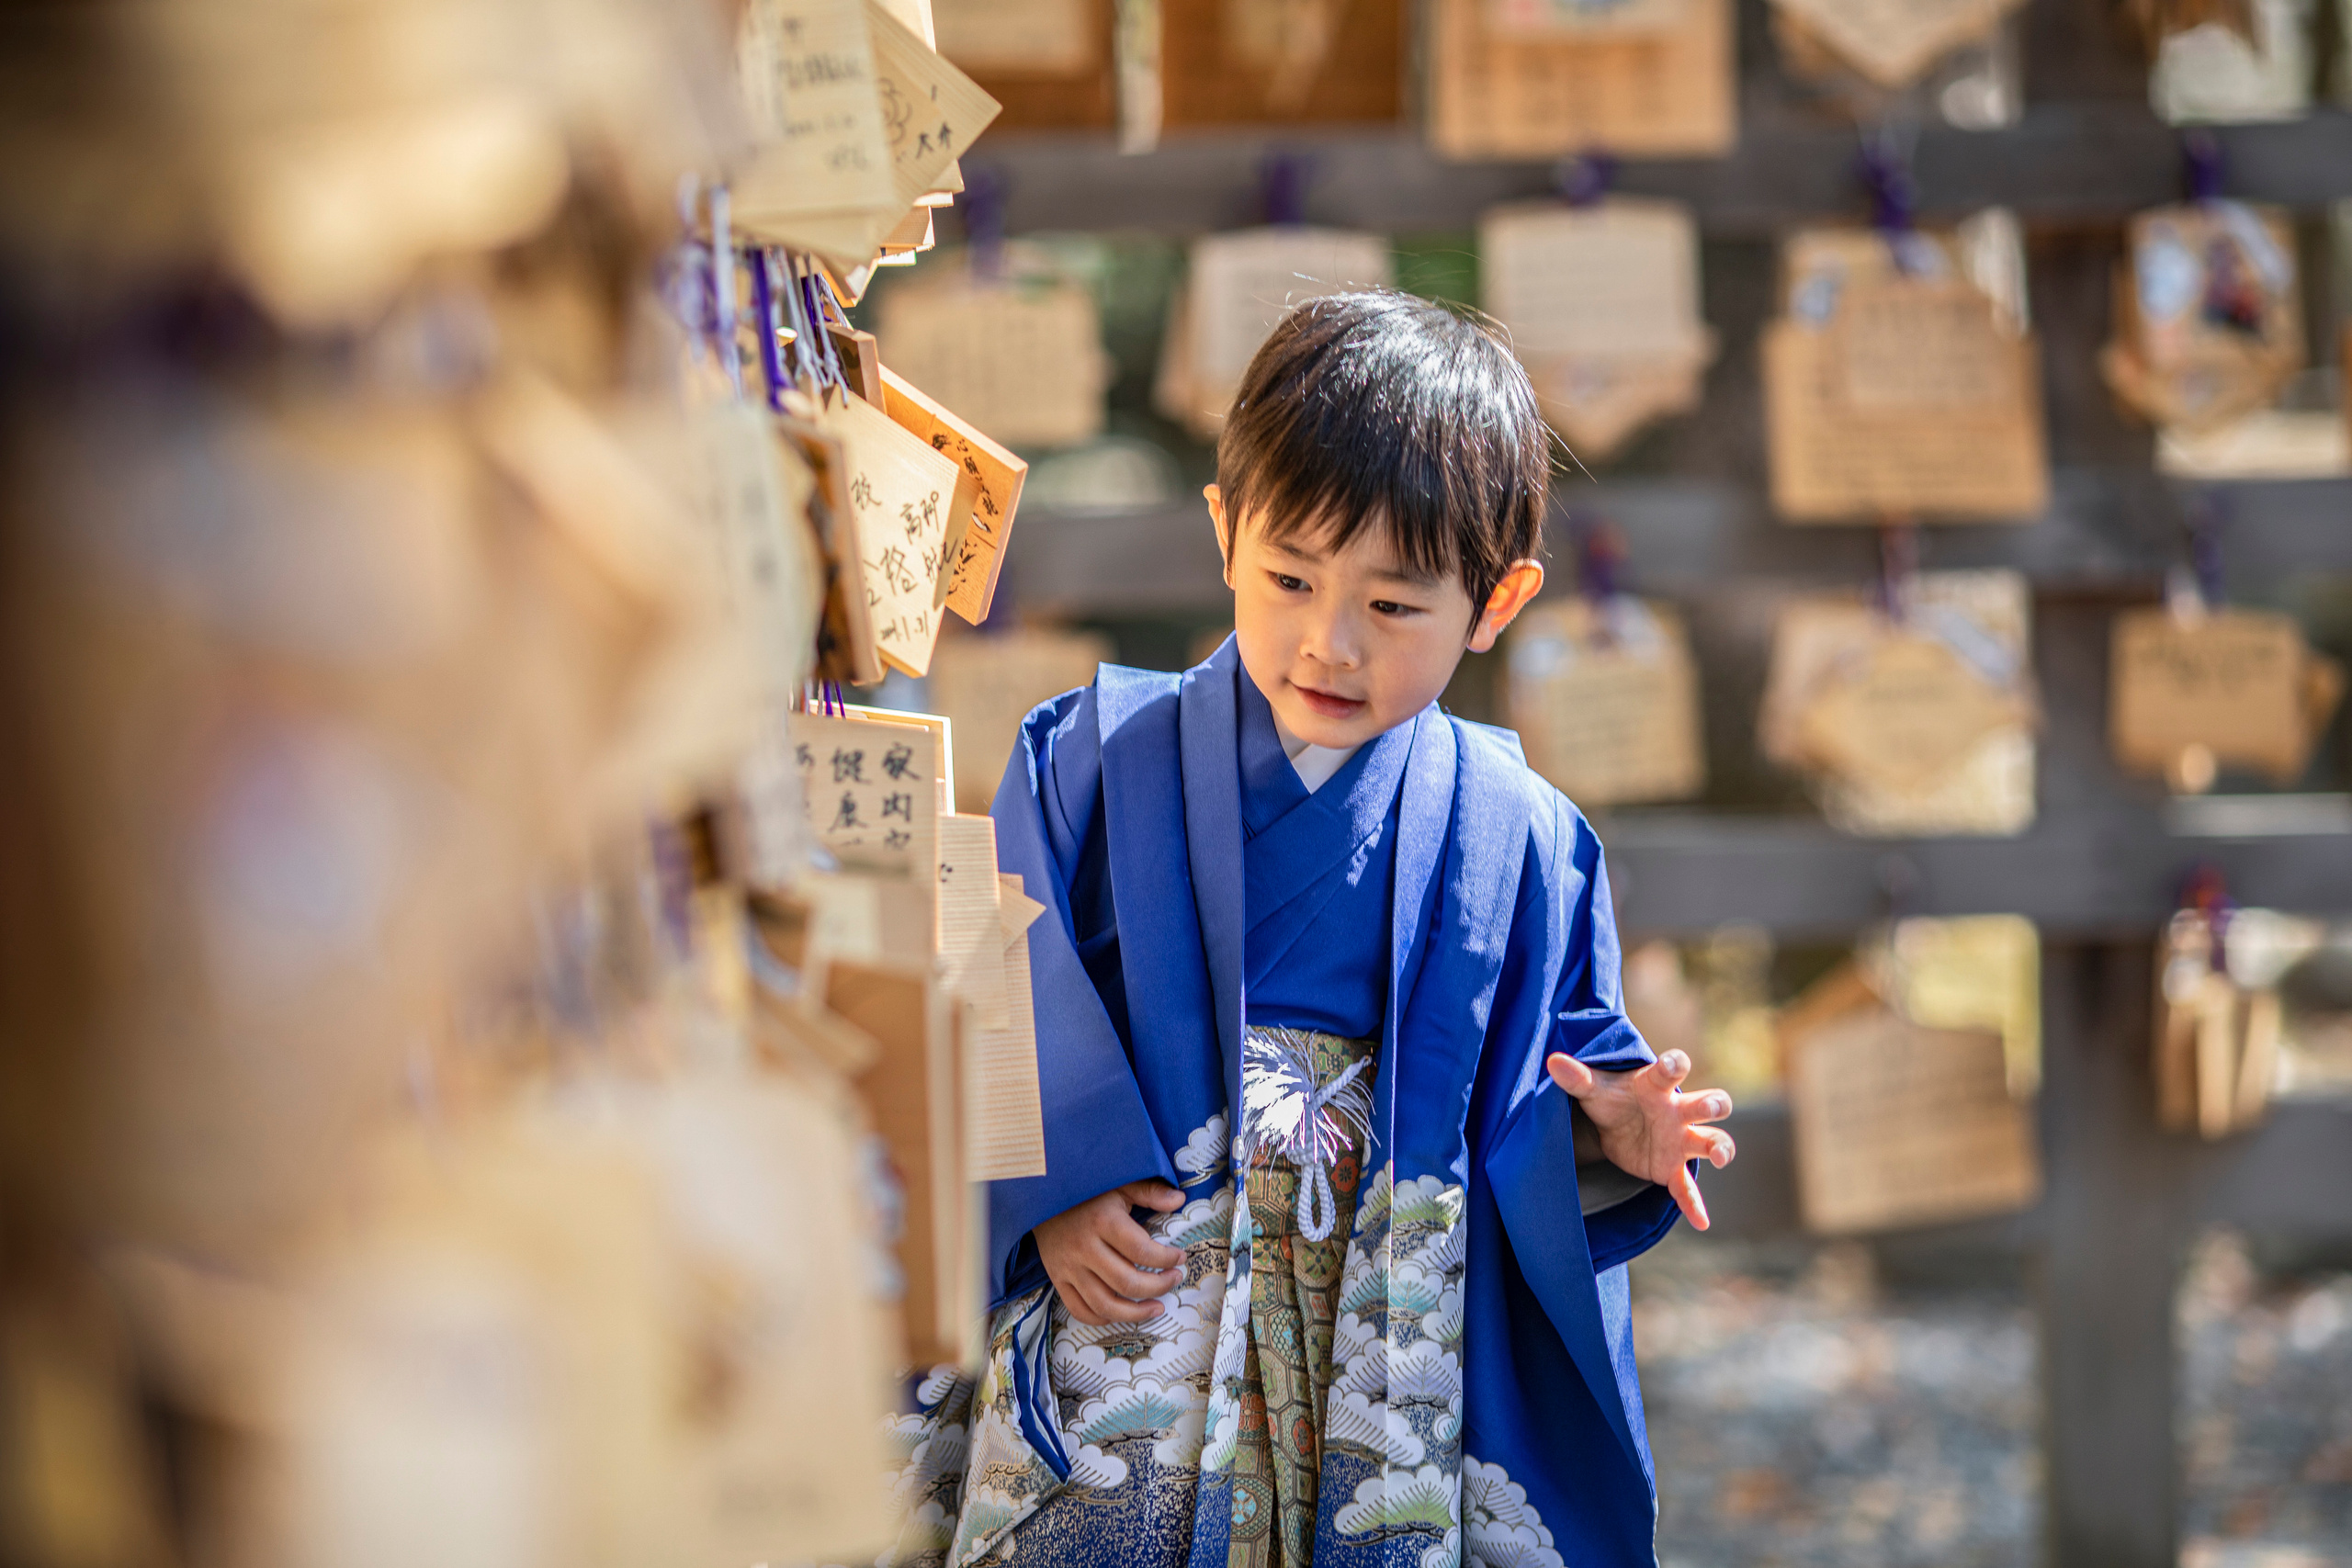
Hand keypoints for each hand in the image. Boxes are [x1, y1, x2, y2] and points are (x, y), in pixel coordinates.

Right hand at [1035, 1180, 1186, 1324]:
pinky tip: (1123, 1313)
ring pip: (1105, 1305)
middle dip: (1159, 1286)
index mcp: (1103, 1222)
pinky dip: (1103, 1319)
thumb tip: (1180, 1199)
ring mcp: (1069, 1268)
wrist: (1040, 1196)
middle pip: (1127, 1283)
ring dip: (1136, 1313)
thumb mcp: (1120, 1184)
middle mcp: (1084, 1249)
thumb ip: (1150, 1192)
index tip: (1180, 1258)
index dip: (1167, 1259)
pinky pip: (1080, 1310)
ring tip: (1157, 1307)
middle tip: (1174, 1279)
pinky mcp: (1058, 1279)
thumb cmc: (1087, 1192)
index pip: (1142, 1250)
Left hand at [1545, 1050, 1734, 1230]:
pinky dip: (1694, 1204)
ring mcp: (1679, 1140)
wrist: (1612, 1125)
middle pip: (1708, 1103)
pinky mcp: (1671, 1169)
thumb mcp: (1593, 1088)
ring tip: (1720, 1158)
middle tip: (1712, 1105)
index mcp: (1656, 1085)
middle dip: (1714, 1103)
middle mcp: (1677, 1110)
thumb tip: (1552, 1062)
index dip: (1675, 1065)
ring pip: (1711, 1141)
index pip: (1670, 1071)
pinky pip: (1687, 1188)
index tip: (1675, 1063)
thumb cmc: (1610, 1098)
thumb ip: (1577, 1077)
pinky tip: (1702, 1222)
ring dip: (1720, 1147)